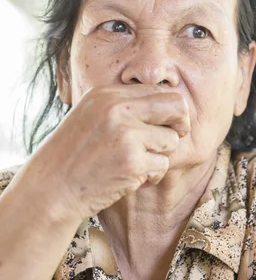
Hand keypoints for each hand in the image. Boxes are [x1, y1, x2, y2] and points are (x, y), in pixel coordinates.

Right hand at [26, 85, 189, 220]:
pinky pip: (162, 165)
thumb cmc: (74, 155)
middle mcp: (117, 108)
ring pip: (172, 140)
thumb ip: (124, 106)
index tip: (166, 125)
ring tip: (138, 164)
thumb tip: (168, 104)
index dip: (169, 110)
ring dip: (160, 156)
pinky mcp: (132, 161)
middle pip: (177, 105)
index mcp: (108, 94)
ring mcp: (126, 134)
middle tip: (170, 140)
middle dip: (181, 124)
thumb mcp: (92, 116)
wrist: (51, 188)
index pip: (159, 90)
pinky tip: (131, 179)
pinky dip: (152, 176)